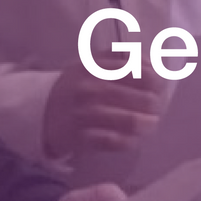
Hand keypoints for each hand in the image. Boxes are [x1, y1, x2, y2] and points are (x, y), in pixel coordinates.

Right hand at [42, 63, 163, 161]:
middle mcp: (87, 87)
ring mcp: (82, 113)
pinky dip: (127, 142)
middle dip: (152, 104)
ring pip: (125, 119)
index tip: (159, 87)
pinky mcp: (79, 137)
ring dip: (144, 123)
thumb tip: (155, 63)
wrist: (41, 113)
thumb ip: (121, 58)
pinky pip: (111, 141)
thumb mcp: (93, 64)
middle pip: (133, 95)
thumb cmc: (78, 87)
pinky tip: (133, 140)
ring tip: (151, 124)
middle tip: (157, 109)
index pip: (135, 68)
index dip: (154, 78)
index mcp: (93, 66)